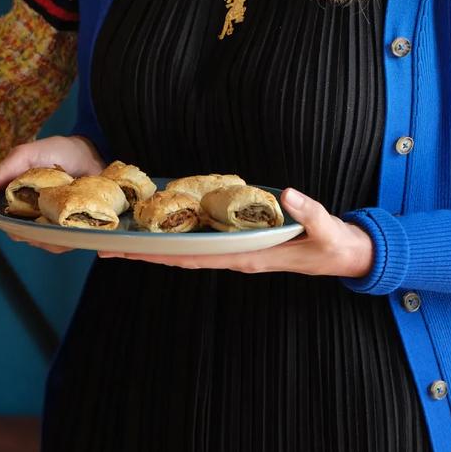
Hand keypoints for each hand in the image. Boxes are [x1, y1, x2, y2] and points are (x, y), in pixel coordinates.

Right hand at [0, 135, 103, 254]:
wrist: (91, 152)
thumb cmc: (56, 152)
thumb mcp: (27, 156)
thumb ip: (3, 171)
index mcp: (18, 201)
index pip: (7, 224)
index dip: (10, 226)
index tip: (18, 221)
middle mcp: (34, 215)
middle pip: (26, 236)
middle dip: (33, 234)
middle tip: (44, 219)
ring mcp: (54, 222)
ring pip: (46, 242)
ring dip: (52, 239)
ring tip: (61, 223)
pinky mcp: (74, 227)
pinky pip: (67, 242)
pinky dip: (69, 240)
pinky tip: (73, 230)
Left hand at [99, 188, 374, 278]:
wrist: (346, 254)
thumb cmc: (335, 245)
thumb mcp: (327, 229)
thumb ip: (309, 211)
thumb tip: (286, 193)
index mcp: (248, 256)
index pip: (196, 257)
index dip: (163, 254)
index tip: (131, 251)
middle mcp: (236, 256)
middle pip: (181, 258)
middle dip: (144, 254)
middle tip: (104, 248)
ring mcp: (237, 251)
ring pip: (187, 252)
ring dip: (154, 248)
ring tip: (119, 243)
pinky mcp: (242, 243)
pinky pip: (203, 243)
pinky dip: (179, 239)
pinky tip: (162, 232)